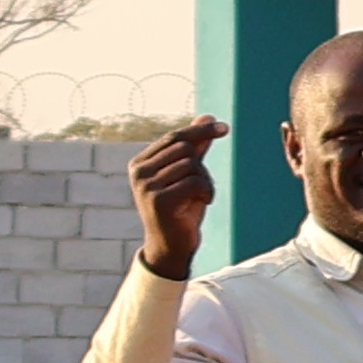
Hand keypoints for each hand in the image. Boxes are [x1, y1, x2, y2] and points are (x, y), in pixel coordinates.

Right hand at [126, 116, 220, 281]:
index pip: (174, 137)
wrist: (171, 245)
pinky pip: (196, 182)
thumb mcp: (187, 174)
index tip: (224, 127)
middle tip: (201, 186)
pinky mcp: (159, 200)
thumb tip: (208, 116)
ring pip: (192, 165)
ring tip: (198, 197)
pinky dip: (207, 191)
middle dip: (201, 165)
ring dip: (205, 181)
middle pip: (185, 149)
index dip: (200, 130)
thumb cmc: (181, 208)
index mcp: (140, 163)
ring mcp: (146, 186)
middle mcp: (138, 172)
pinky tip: (201, 203)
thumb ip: (195, 147)